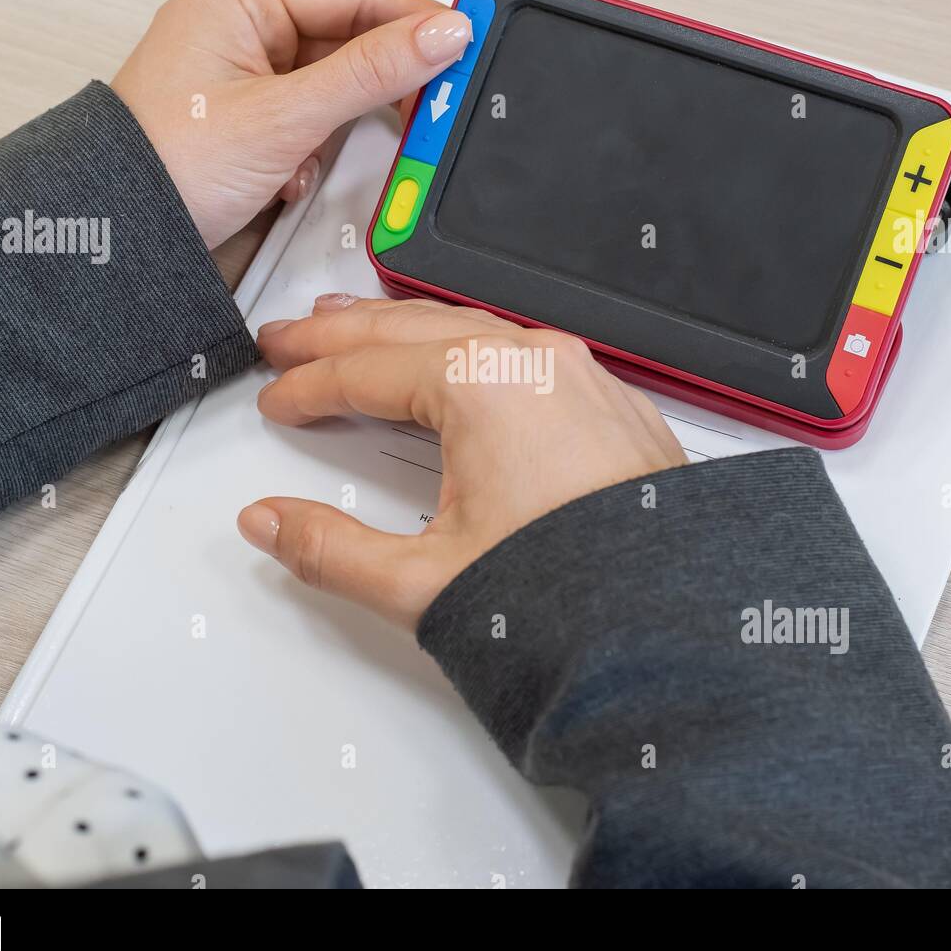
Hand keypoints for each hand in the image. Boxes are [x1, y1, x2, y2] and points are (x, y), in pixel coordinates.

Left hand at [111, 0, 470, 248]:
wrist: (122, 233)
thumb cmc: (167, 165)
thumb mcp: (286, 115)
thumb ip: (372, 73)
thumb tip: (441, 35)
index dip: (415, 19)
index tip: (464, 45)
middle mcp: (243, 19)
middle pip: (350, 35)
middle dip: (379, 83)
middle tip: (423, 109)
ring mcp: (247, 66)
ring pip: (335, 81)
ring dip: (341, 124)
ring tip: (327, 152)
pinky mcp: (253, 109)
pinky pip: (314, 113)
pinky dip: (317, 146)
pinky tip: (295, 171)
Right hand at [238, 295, 687, 629]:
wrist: (680, 623)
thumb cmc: (582, 598)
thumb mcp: (427, 582)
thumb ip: (332, 550)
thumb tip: (270, 523)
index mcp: (484, 386)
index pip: (368, 371)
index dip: (310, 385)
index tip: (277, 397)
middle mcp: (534, 361)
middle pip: (410, 329)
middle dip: (340, 333)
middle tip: (288, 339)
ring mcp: (577, 373)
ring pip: (465, 328)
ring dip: (400, 328)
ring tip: (350, 327)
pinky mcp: (606, 398)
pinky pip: (515, 347)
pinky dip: (461, 345)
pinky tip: (447, 356)